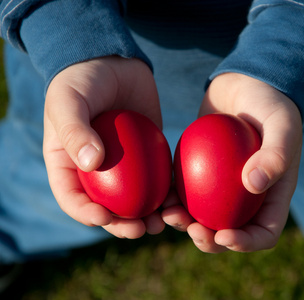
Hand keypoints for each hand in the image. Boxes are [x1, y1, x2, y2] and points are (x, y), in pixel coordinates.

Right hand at [43, 56, 165, 238]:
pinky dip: (166, 191)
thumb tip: (91, 164)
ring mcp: (124, 164)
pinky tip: (178, 198)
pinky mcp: (148, 154)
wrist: (113, 61)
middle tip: (141, 230)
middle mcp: (96, 170)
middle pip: (107, 207)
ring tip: (163, 223)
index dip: (86, 214)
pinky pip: (157, 177)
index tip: (105, 218)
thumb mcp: (68, 101)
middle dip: (123, 224)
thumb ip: (75, 130)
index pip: (73, 198)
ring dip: (148, 215)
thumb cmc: (82, 79)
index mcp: (69, 164)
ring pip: (135, 198)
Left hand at [162, 73, 302, 251]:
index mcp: (273, 194)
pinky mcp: (203, 171)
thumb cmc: (271, 104)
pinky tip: (161, 196)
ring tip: (169, 215)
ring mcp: (224, 185)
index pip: (265, 231)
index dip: (247, 242)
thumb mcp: (282, 125)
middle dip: (210, 239)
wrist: (248, 82)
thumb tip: (253, 185)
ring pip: (205, 216)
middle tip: (192, 231)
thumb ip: (275, 155)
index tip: (224, 236)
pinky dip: (175, 199)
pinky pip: (188, 192)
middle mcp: (249, 195)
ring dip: (186, 223)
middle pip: (231, 230)